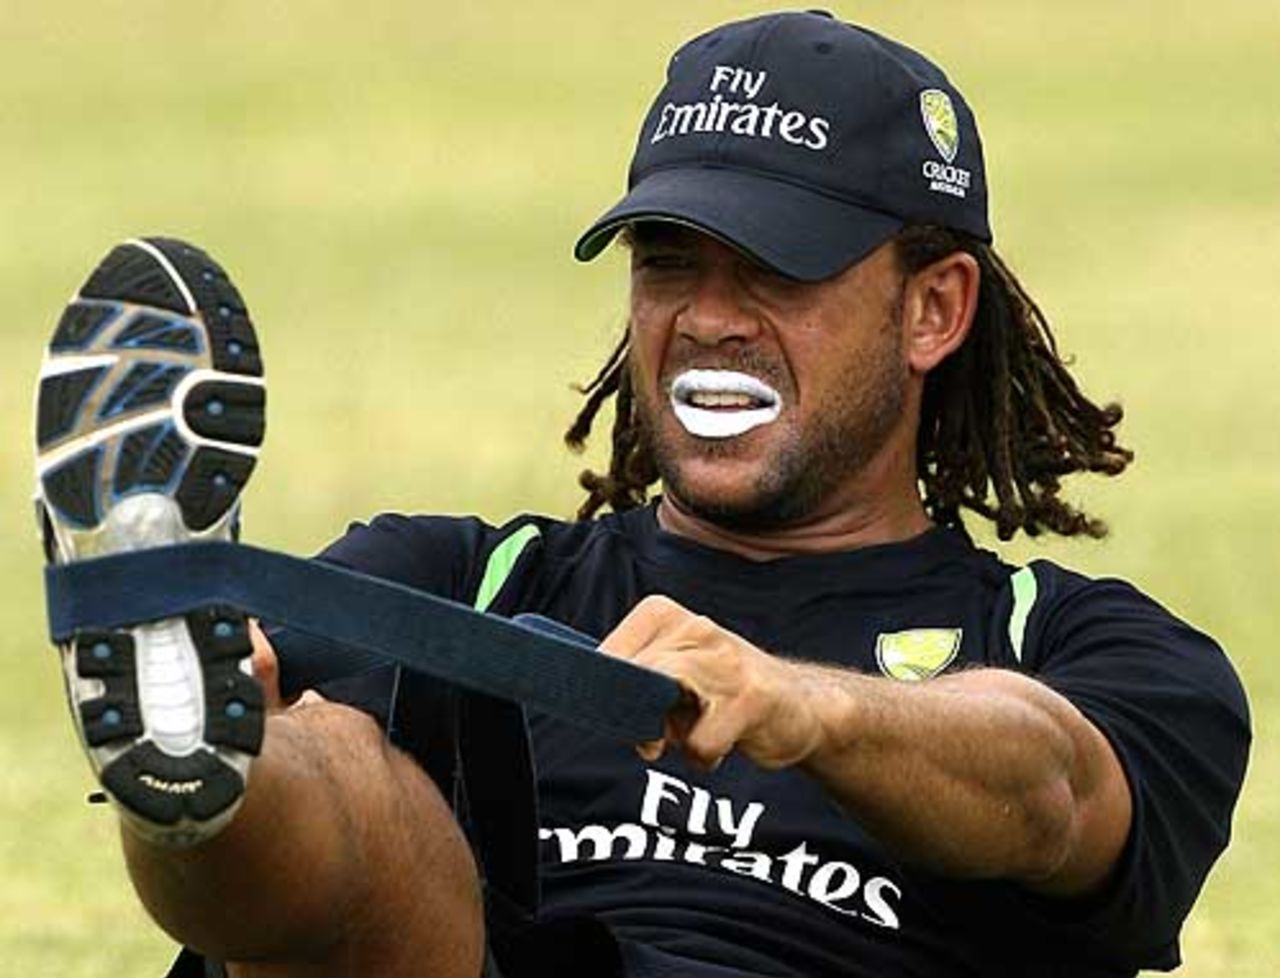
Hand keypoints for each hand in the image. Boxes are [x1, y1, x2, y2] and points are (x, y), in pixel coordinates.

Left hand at [600, 595, 826, 770]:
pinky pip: (700, 742)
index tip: (622, 714)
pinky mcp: (749, 698)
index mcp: (666, 615)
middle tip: (657, 737)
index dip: (605, 696)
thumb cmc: (720, 694)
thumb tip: (600, 712)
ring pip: (661, 699)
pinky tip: (725, 742)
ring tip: (693, 732)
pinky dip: (704, 757)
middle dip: (635, 717)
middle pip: (632, 677)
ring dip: (671, 734)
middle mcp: (696, 627)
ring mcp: (724, 661)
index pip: (608, 655)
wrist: (799, 706)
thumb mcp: (670, 678)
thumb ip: (632, 689)